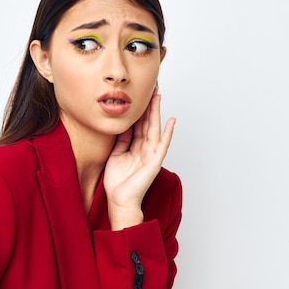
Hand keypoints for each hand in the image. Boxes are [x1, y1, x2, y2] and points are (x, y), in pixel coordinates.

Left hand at [103, 89, 175, 230]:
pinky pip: (163, 144)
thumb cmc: (117, 181)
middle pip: (147, 122)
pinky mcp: (155, 161)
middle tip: (151, 88)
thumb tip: (122, 124)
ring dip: (157, 112)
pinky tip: (172, 121)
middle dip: (149, 105)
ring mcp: (151, 153)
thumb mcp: (116, 154)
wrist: (119, 199)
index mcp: (135, 146)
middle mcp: (144, 148)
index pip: (138, 123)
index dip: (139, 109)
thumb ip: (121, 140)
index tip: (139, 94)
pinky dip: (168, 132)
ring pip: (155, 128)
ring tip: (159, 96)